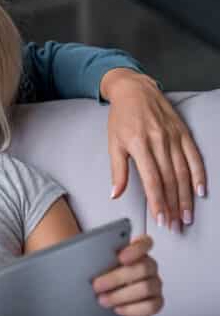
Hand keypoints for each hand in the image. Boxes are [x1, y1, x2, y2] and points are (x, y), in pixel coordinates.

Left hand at [92, 234, 163, 315]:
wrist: (107, 303)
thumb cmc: (101, 280)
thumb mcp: (95, 267)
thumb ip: (96, 259)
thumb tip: (86, 258)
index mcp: (135, 252)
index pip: (145, 243)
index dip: (136, 249)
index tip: (120, 257)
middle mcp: (148, 267)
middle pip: (143, 268)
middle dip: (117, 278)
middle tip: (97, 285)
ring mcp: (154, 284)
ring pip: (146, 288)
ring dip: (121, 295)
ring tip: (102, 300)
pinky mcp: (156, 302)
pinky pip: (151, 306)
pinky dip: (132, 309)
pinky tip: (117, 309)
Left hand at [101, 69, 206, 232]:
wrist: (134, 90)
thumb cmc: (120, 118)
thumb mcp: (113, 143)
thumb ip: (117, 171)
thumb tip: (115, 195)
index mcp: (139, 145)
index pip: (152, 180)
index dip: (157, 202)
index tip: (161, 219)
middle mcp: (159, 141)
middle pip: (170, 180)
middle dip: (173, 205)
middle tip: (176, 225)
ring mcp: (173, 136)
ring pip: (183, 172)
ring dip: (186, 196)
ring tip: (187, 216)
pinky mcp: (183, 132)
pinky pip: (194, 157)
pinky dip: (199, 175)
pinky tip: (201, 191)